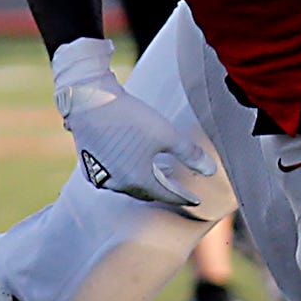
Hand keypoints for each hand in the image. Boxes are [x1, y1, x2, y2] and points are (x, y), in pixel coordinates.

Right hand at [51, 37, 217, 208]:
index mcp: (138, 180)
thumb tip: (212, 171)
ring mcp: (100, 176)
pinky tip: (131, 164)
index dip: (183, 197)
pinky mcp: (88, 165)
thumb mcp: (166, 134)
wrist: (90, 100)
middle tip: (177, 188)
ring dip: (145, 182)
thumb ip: (190, 154)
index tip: (195, 200)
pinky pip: (113, 177)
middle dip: (163, 190)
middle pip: (146, 192)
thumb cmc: (130, 117)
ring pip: (128, 184)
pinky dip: (127, 174)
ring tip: (158, 173)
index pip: (166, 195)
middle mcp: (117, 184)